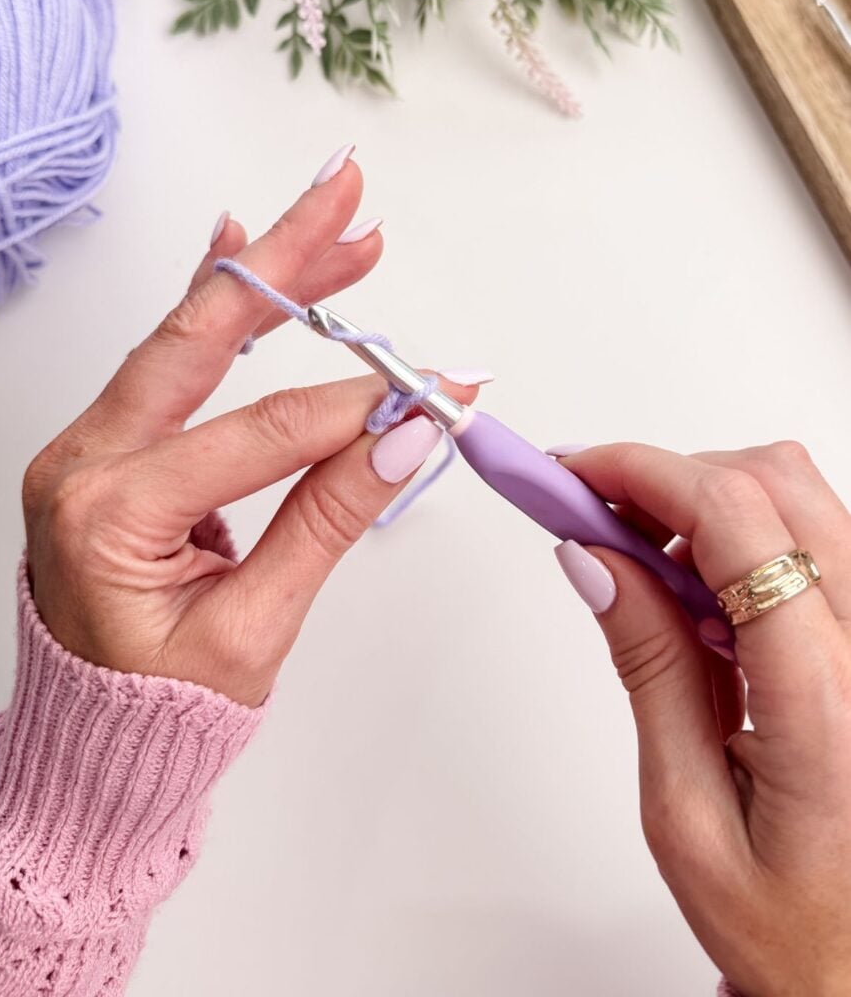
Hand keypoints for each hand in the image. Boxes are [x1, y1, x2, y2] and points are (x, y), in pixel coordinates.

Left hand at [22, 157, 476, 707]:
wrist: (93, 740)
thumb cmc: (161, 708)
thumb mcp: (253, 631)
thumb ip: (326, 522)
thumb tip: (404, 440)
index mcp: (107, 513)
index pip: (262, 434)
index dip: (358, 409)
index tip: (433, 393)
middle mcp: (83, 461)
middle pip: (199, 338)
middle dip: (286, 263)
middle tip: (348, 197)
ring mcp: (89, 449)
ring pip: (185, 339)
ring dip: (265, 280)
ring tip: (336, 227)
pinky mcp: (111, 450)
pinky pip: (168, 366)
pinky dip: (218, 316)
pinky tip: (243, 255)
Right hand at [554, 442, 850, 996]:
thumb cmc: (795, 925)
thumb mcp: (686, 810)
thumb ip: (649, 669)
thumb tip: (597, 561)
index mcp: (832, 702)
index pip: (737, 522)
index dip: (642, 473)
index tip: (574, 475)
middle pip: (775, 483)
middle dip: (667, 477)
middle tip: (594, 514)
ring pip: (799, 497)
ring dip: (705, 505)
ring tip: (644, 566)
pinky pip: (815, 538)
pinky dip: (742, 536)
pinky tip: (700, 593)